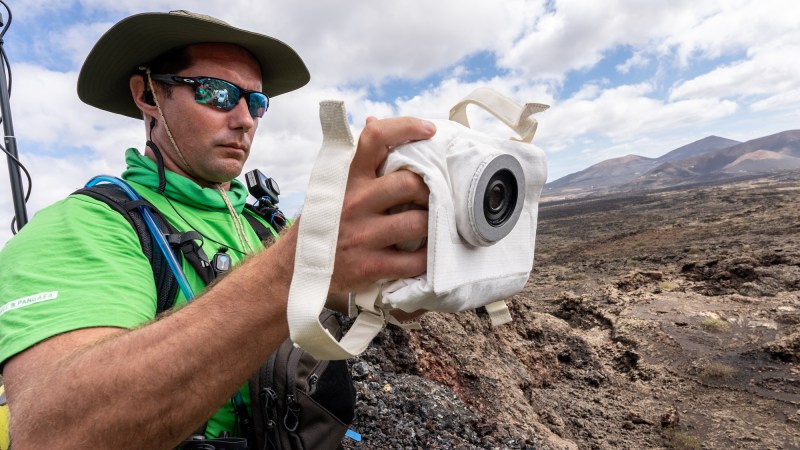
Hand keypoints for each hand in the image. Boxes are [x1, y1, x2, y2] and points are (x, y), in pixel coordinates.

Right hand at [329, 116, 435, 292]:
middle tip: (432, 196)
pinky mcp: (370, 266)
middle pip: (409, 183)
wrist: (294, 267)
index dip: (407, 127)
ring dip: (432, 224)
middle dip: (429, 190)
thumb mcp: (331, 183)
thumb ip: (356, 158)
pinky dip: (427, 258)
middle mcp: (354, 201)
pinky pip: (414, 261)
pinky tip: (425, 253)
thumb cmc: (323, 219)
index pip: (375, 137)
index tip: (429, 130)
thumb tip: (374, 121)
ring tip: (431, 225)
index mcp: (345, 176)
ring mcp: (362, 235)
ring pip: (418, 222)